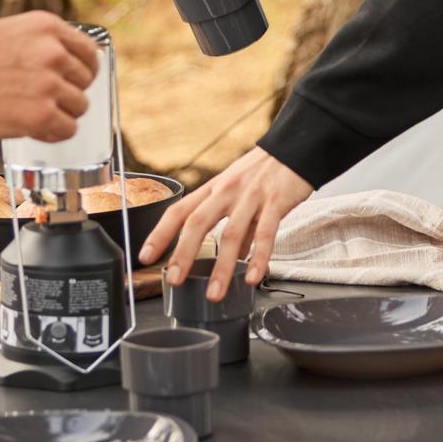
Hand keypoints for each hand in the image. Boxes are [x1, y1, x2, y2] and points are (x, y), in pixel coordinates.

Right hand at [0, 11, 99, 142]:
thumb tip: (72, 61)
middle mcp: (53, 52)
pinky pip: (67, 129)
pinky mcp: (41, 114)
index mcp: (47, 27)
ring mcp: (49, 84)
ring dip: (62, 113)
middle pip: (85, 80)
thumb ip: (43, 42)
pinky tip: (37, 127)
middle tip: (47, 98)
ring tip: (37, 112)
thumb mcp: (11, 32)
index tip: (78, 78)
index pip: (89, 50)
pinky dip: (54, 132)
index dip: (85, 68)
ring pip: (80, 106)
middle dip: (69, 91)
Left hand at [139, 145, 315, 300]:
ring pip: (231, 234)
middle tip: (173, 280)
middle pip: (197, 223)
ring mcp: (251, 196)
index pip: (179, 211)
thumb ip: (238, 227)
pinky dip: (259, 257)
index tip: (145, 256)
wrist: (297, 147)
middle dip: (182, 253)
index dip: (160, 233)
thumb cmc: (265, 172)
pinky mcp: (276, 201)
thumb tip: (236, 258)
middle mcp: (227, 191)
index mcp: (213, 189)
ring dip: (221, 268)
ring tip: (214, 293)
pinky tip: (254, 277)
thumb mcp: (241, 193)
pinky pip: (266, 233)